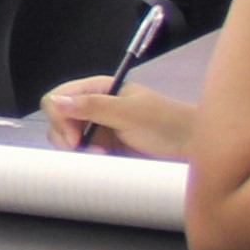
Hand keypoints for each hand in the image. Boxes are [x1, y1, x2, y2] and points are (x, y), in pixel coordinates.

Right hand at [43, 78, 197, 156]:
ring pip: (65, 139)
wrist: (192, 148)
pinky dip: (85, 160)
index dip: (59, 117)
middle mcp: (93, 107)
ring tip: (102, 155)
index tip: (75, 138)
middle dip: (66, 137)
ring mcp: (97, 129)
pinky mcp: (103, 148)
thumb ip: (93, 106)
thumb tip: (57, 101)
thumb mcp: (130, 113)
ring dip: (76, 150)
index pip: (57, 98)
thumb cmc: (167, 124)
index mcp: (98, 89)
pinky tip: (104, 160)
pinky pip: (80, 154)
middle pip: (57, 120)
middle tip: (86, 150)